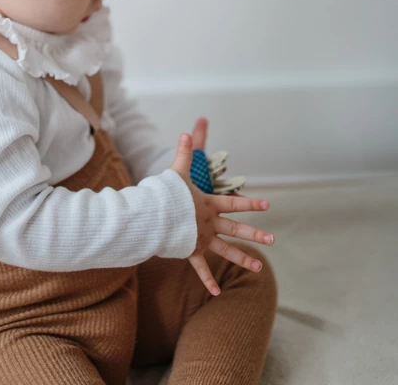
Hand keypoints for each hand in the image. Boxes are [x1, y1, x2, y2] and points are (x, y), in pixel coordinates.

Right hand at [171, 129, 273, 295]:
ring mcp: (202, 239)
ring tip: (258, 267)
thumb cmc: (165, 192)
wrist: (154, 215)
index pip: (233, 203)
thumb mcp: (176, 171)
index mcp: (208, 204)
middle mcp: (209, 223)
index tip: (267, 206)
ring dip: (242, 259)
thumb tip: (186, 133)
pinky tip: (218, 293)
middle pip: (236, 229)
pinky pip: (201, 268)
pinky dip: (208, 280)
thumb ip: (183, 153)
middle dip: (255, 234)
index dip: (250, 204)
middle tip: (272, 240)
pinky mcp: (191, 251)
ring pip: (226, 250)